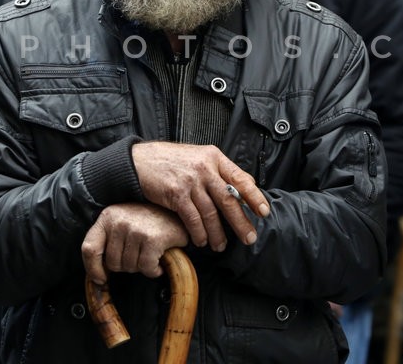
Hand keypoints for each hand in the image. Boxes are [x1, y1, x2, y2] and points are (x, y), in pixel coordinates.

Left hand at [82, 202, 188, 285]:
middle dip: (126, 266)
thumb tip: (98, 275)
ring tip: (149, 253)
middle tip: (139, 255)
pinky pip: (146, 268)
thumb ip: (108, 242)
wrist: (177, 212)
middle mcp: (119, 221)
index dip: (93, 268)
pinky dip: (154, 270)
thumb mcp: (122, 223)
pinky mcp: (152, 239)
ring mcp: (135, 230)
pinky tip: (159, 261)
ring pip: (130, 267)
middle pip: (112, 263)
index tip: (101, 279)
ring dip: (141, 267)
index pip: (89, 249)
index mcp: (107, 217)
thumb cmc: (148, 222)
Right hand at [131, 141, 269, 251]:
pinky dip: (199, 233)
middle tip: (249, 238)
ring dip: (217, 233)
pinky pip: (193, 219)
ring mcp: (190, 180)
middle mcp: (205, 167)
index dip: (254, 196)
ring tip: (220, 245)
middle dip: (241, 222)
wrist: (139, 160)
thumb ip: (217, 171)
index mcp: (214, 157)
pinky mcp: (176, 194)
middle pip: (229, 199)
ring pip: (211, 213)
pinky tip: (201, 241)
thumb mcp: (198, 157)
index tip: (264, 212)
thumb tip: (242, 188)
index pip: (241, 178)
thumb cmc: (170, 161)